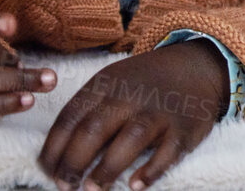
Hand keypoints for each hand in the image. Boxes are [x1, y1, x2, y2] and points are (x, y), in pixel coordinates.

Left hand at [39, 39, 227, 190]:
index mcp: (106, 83)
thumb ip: (88, 113)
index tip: (47, 171)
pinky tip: (136, 185)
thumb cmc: (143, 83)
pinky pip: (169, 151)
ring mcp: (160, 110)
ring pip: (130, 138)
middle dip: (74, 163)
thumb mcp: (112, 83)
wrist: (196, 65)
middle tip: (65, 186)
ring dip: (107, 168)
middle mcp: (131, 95)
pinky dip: (152, 170)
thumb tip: (58, 157)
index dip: (53, 149)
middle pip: (95, 129)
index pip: (70, 118)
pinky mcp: (185, 126)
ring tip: (93, 190)